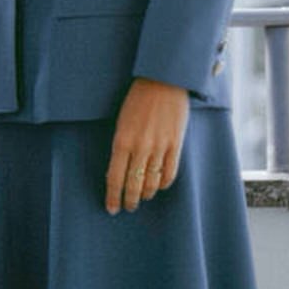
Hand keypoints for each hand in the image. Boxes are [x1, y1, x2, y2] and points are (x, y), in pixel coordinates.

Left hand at [105, 79, 189, 214]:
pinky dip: (162, 184)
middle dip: (129, 200)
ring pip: (151, 182)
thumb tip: (119, 169)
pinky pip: (169, 173)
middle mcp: (140, 147)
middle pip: (133, 185)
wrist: (163, 80)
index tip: (111, 208)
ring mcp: (160, 147)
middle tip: (127, 207)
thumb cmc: (137, 99)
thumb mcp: (121, 122)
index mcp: (122, 141)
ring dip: (145, 194)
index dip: (113, 196)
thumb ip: (121, 145)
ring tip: (142, 198)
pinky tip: (158, 186)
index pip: (115, 178)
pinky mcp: (176, 144)